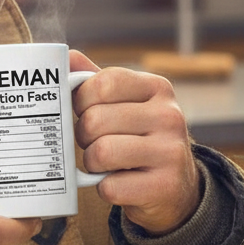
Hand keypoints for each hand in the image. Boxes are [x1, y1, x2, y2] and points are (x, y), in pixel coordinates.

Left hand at [70, 50, 200, 234]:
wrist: (176, 185)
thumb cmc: (139, 138)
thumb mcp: (125, 104)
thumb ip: (95, 81)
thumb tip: (68, 57)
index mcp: (157, 88)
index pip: (103, 83)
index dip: (81, 100)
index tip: (85, 111)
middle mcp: (169, 116)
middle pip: (95, 120)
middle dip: (84, 136)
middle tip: (95, 142)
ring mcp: (170, 152)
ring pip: (100, 153)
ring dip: (92, 163)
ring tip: (105, 163)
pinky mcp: (164, 186)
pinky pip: (110, 186)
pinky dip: (104, 188)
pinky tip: (119, 182)